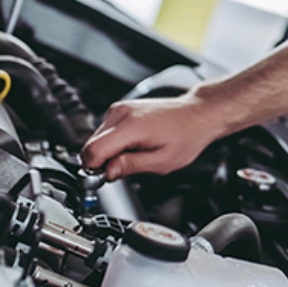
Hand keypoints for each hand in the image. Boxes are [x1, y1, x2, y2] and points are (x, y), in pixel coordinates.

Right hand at [81, 92, 220, 180]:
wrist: (197, 114)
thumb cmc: (186, 135)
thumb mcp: (162, 161)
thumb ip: (131, 166)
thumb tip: (107, 172)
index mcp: (131, 125)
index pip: (92, 150)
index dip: (94, 169)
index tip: (104, 178)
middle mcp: (122, 113)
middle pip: (91, 146)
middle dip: (102, 162)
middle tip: (124, 169)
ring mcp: (120, 108)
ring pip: (96, 139)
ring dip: (108, 152)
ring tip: (134, 154)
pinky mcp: (121, 109)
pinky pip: (105, 132)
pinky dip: (113, 143)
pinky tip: (132, 145)